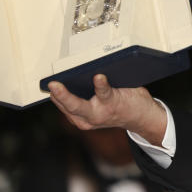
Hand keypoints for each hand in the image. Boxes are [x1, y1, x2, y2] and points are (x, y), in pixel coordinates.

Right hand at [48, 74, 167, 145]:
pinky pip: (104, 93)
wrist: (143, 117)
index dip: (55, 95)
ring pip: (80, 104)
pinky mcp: (113, 103)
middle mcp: (88, 118)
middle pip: (69, 106)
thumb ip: (86, 97)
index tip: (47, 84)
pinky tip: (98, 77)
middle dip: (58, 96)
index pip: (64, 105)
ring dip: (70, 95)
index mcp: (81, 118)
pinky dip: (100, 85)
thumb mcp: (98, 108)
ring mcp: (100, 112)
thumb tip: (76, 73)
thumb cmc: (119, 106)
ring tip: (62, 83)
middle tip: (50, 84)